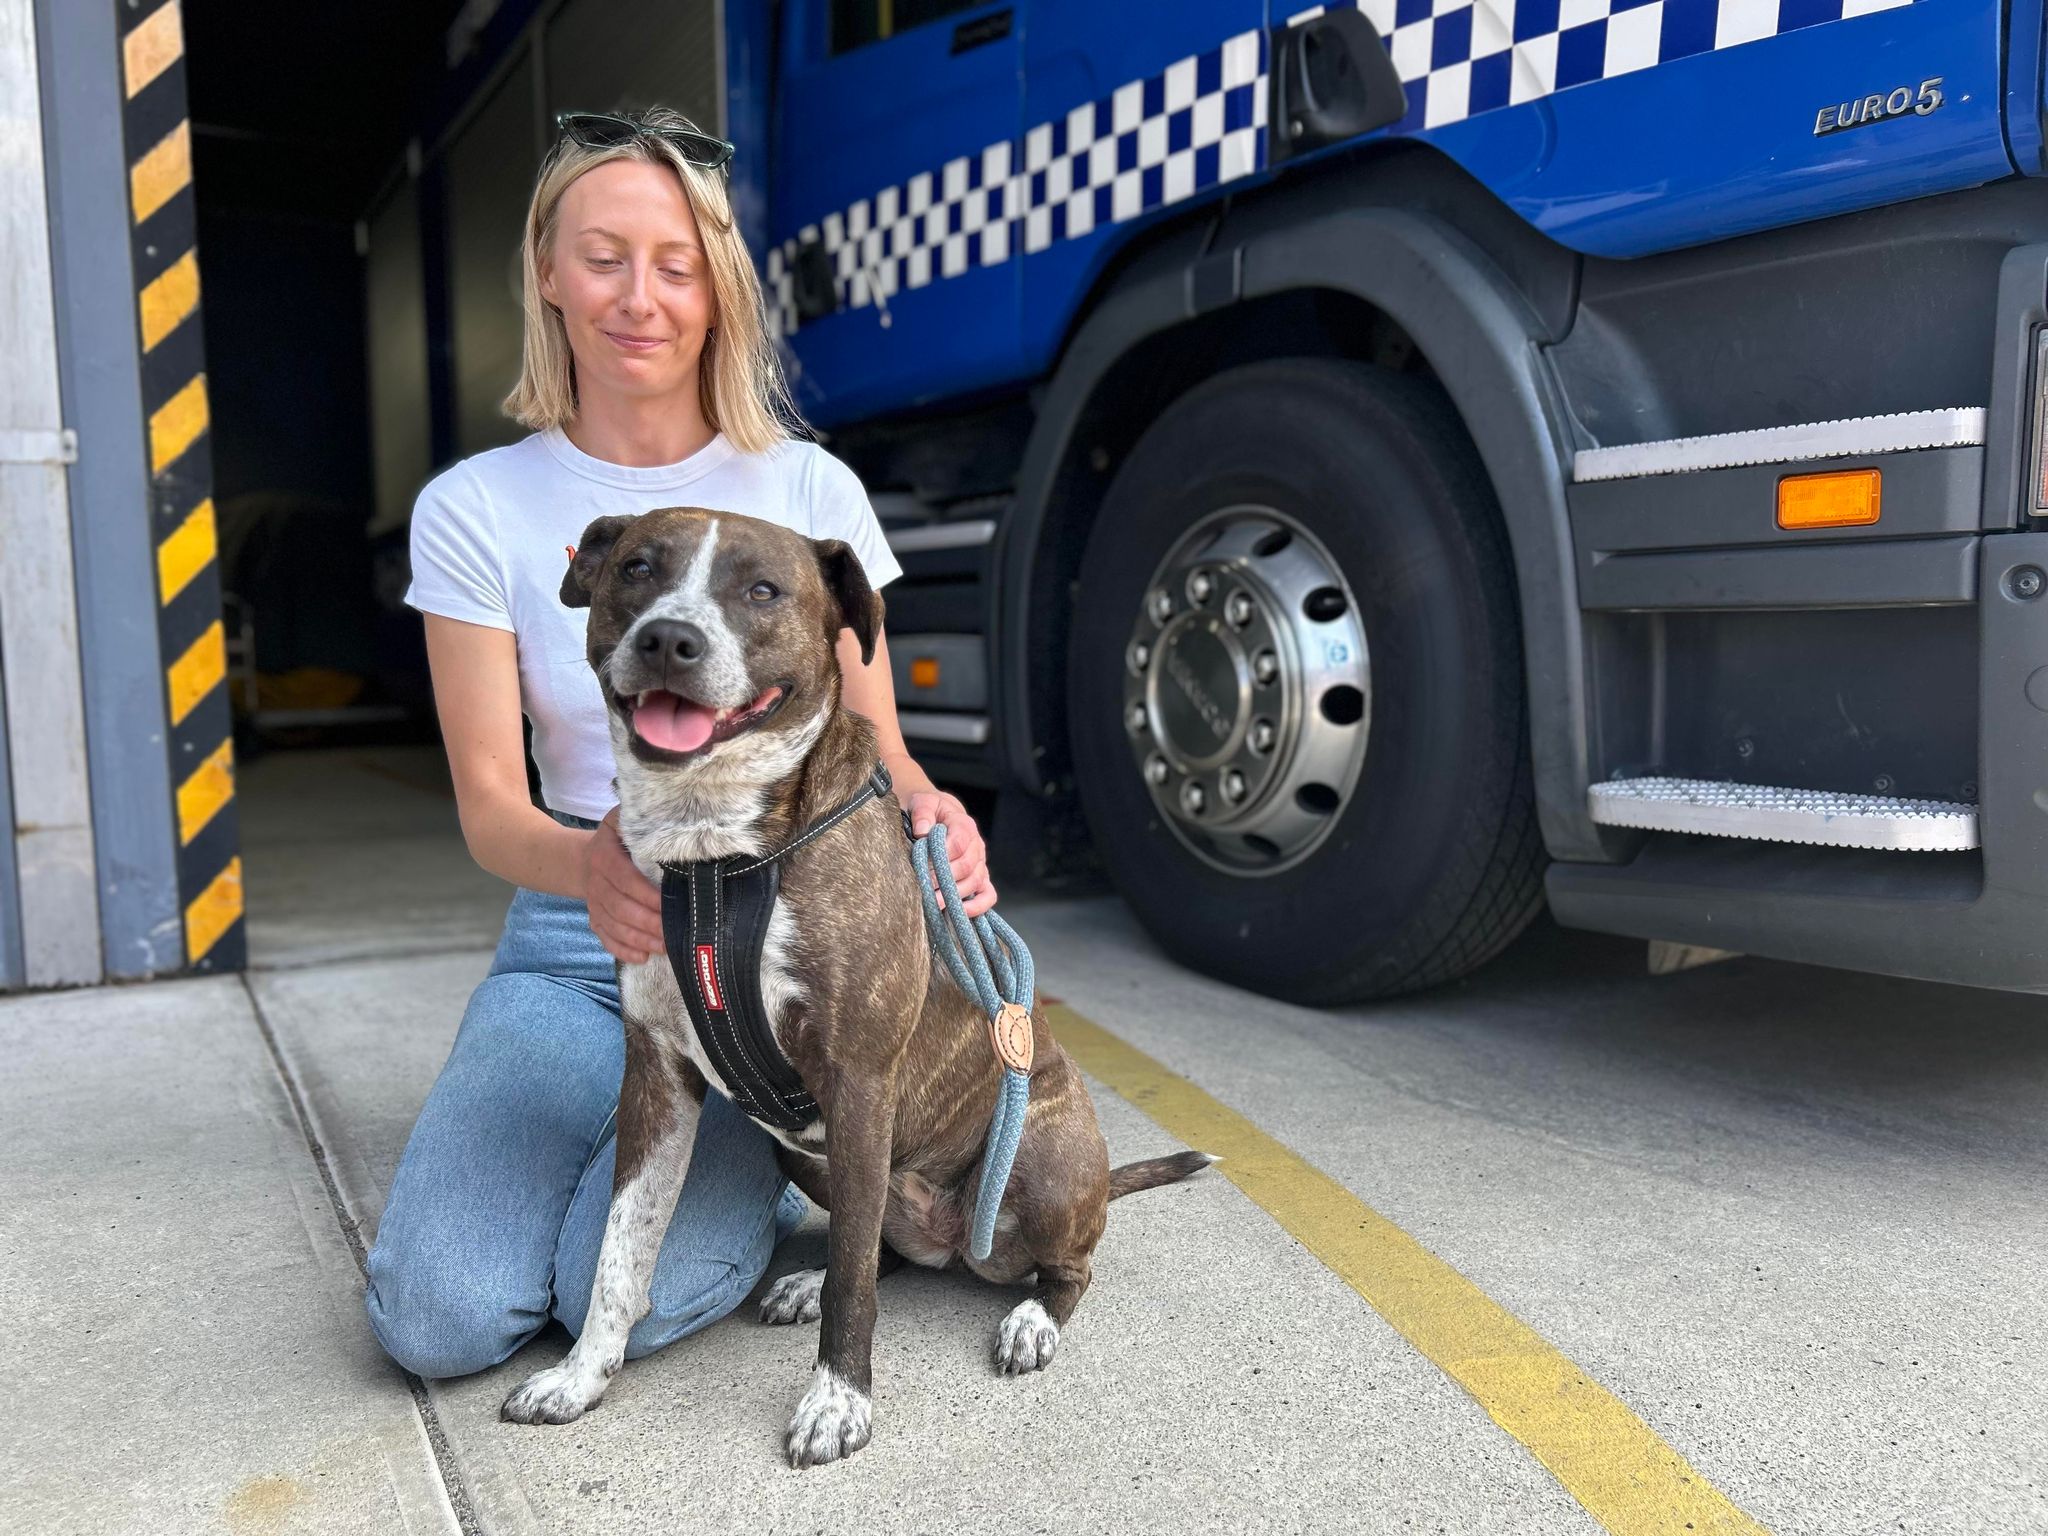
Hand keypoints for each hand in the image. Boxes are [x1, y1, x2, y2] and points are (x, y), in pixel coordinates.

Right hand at [584, 809, 663, 963]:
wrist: (586, 857)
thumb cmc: (617, 838)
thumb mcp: (620, 820)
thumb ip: (637, 819)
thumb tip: (671, 819)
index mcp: (604, 857)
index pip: (625, 878)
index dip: (646, 894)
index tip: (670, 903)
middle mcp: (595, 882)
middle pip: (621, 907)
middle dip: (648, 922)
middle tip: (673, 932)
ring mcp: (594, 904)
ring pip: (614, 926)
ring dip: (640, 939)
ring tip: (665, 947)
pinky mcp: (594, 919)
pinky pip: (605, 938)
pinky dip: (623, 950)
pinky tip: (643, 957)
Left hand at [906, 790, 996, 917]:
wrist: (937, 814)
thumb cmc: (929, 810)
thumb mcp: (922, 803)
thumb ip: (922, 813)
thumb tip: (922, 831)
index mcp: (964, 824)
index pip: (958, 843)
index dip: (942, 857)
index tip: (922, 867)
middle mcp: (976, 845)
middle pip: (967, 866)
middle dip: (945, 880)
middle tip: (924, 889)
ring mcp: (980, 863)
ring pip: (976, 882)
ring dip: (956, 895)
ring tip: (934, 903)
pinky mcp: (980, 878)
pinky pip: (988, 895)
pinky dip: (978, 906)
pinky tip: (960, 912)